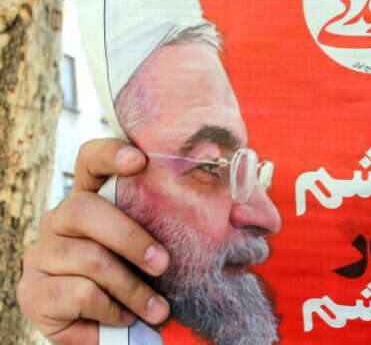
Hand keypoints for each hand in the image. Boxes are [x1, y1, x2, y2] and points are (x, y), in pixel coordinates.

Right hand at [17, 138, 170, 344]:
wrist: (105, 331)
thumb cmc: (135, 281)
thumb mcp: (149, 251)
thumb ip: (163, 227)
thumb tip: (225, 214)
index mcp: (91, 200)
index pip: (90, 162)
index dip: (109, 154)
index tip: (139, 160)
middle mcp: (60, 220)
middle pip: (86, 209)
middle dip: (132, 239)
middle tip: (163, 264)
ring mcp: (43, 254)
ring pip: (91, 258)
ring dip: (133, 289)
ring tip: (157, 309)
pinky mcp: (33, 291)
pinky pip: (81, 293)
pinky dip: (112, 309)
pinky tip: (123, 317)